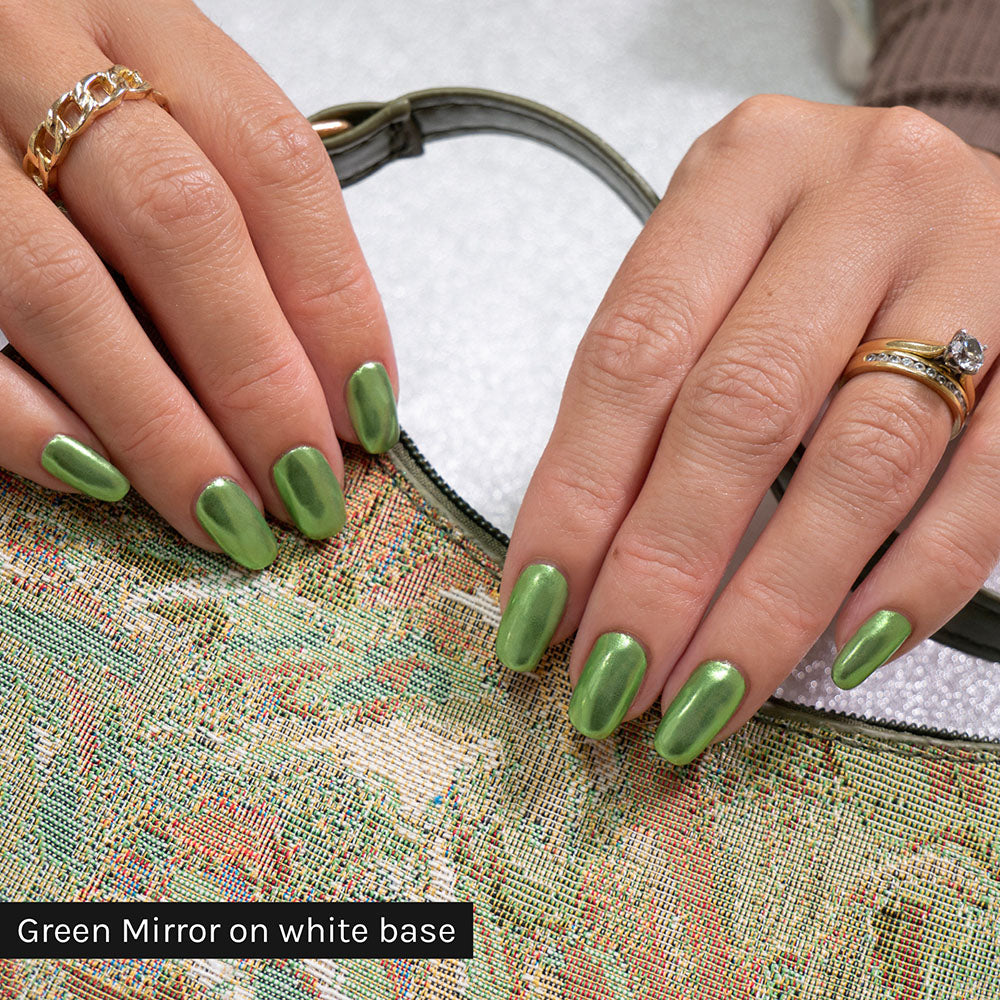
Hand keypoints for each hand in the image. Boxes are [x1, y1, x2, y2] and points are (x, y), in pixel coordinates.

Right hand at [0, 0, 397, 568]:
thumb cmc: (73, 116)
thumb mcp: (170, 127)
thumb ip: (239, 226)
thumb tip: (326, 388)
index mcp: (148, 26)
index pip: (274, 162)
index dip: (336, 301)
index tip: (367, 412)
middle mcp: (41, 57)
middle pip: (182, 225)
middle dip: (257, 380)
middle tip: (305, 487)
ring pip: (62, 288)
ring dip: (157, 424)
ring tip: (223, 514)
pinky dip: (23, 417)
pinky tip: (96, 477)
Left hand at [495, 95, 999, 762]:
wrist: (943, 189)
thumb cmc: (802, 239)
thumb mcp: (709, 263)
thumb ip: (647, 380)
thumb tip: (576, 557)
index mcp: (745, 170)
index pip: (634, 351)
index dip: (579, 493)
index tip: (540, 603)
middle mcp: (862, 200)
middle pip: (740, 412)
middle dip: (664, 567)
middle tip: (614, 676)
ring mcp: (976, 263)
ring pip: (862, 460)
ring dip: (772, 600)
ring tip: (705, 694)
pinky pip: (988, 483)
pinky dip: (914, 578)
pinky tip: (846, 650)